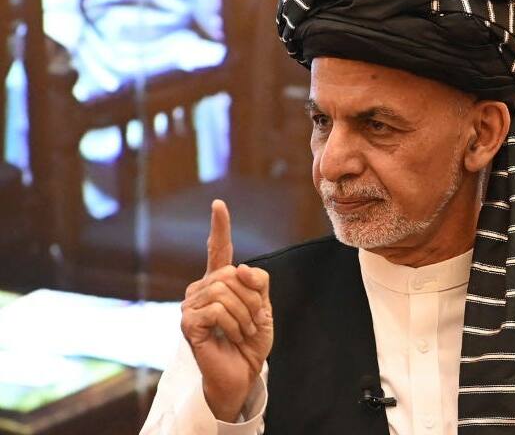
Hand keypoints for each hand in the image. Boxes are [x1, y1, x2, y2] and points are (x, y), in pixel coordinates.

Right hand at [180, 200, 273, 421]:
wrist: (242, 373)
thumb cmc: (250, 341)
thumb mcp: (263, 306)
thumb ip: (258, 283)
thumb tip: (240, 268)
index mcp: (219, 282)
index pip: (218, 250)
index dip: (219, 227)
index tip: (219, 204)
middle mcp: (201, 289)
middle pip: (232, 274)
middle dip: (252, 299)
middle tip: (252, 322)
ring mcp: (191, 305)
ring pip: (226, 291)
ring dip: (244, 314)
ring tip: (242, 332)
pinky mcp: (188, 322)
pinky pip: (218, 309)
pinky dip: (234, 323)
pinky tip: (231, 337)